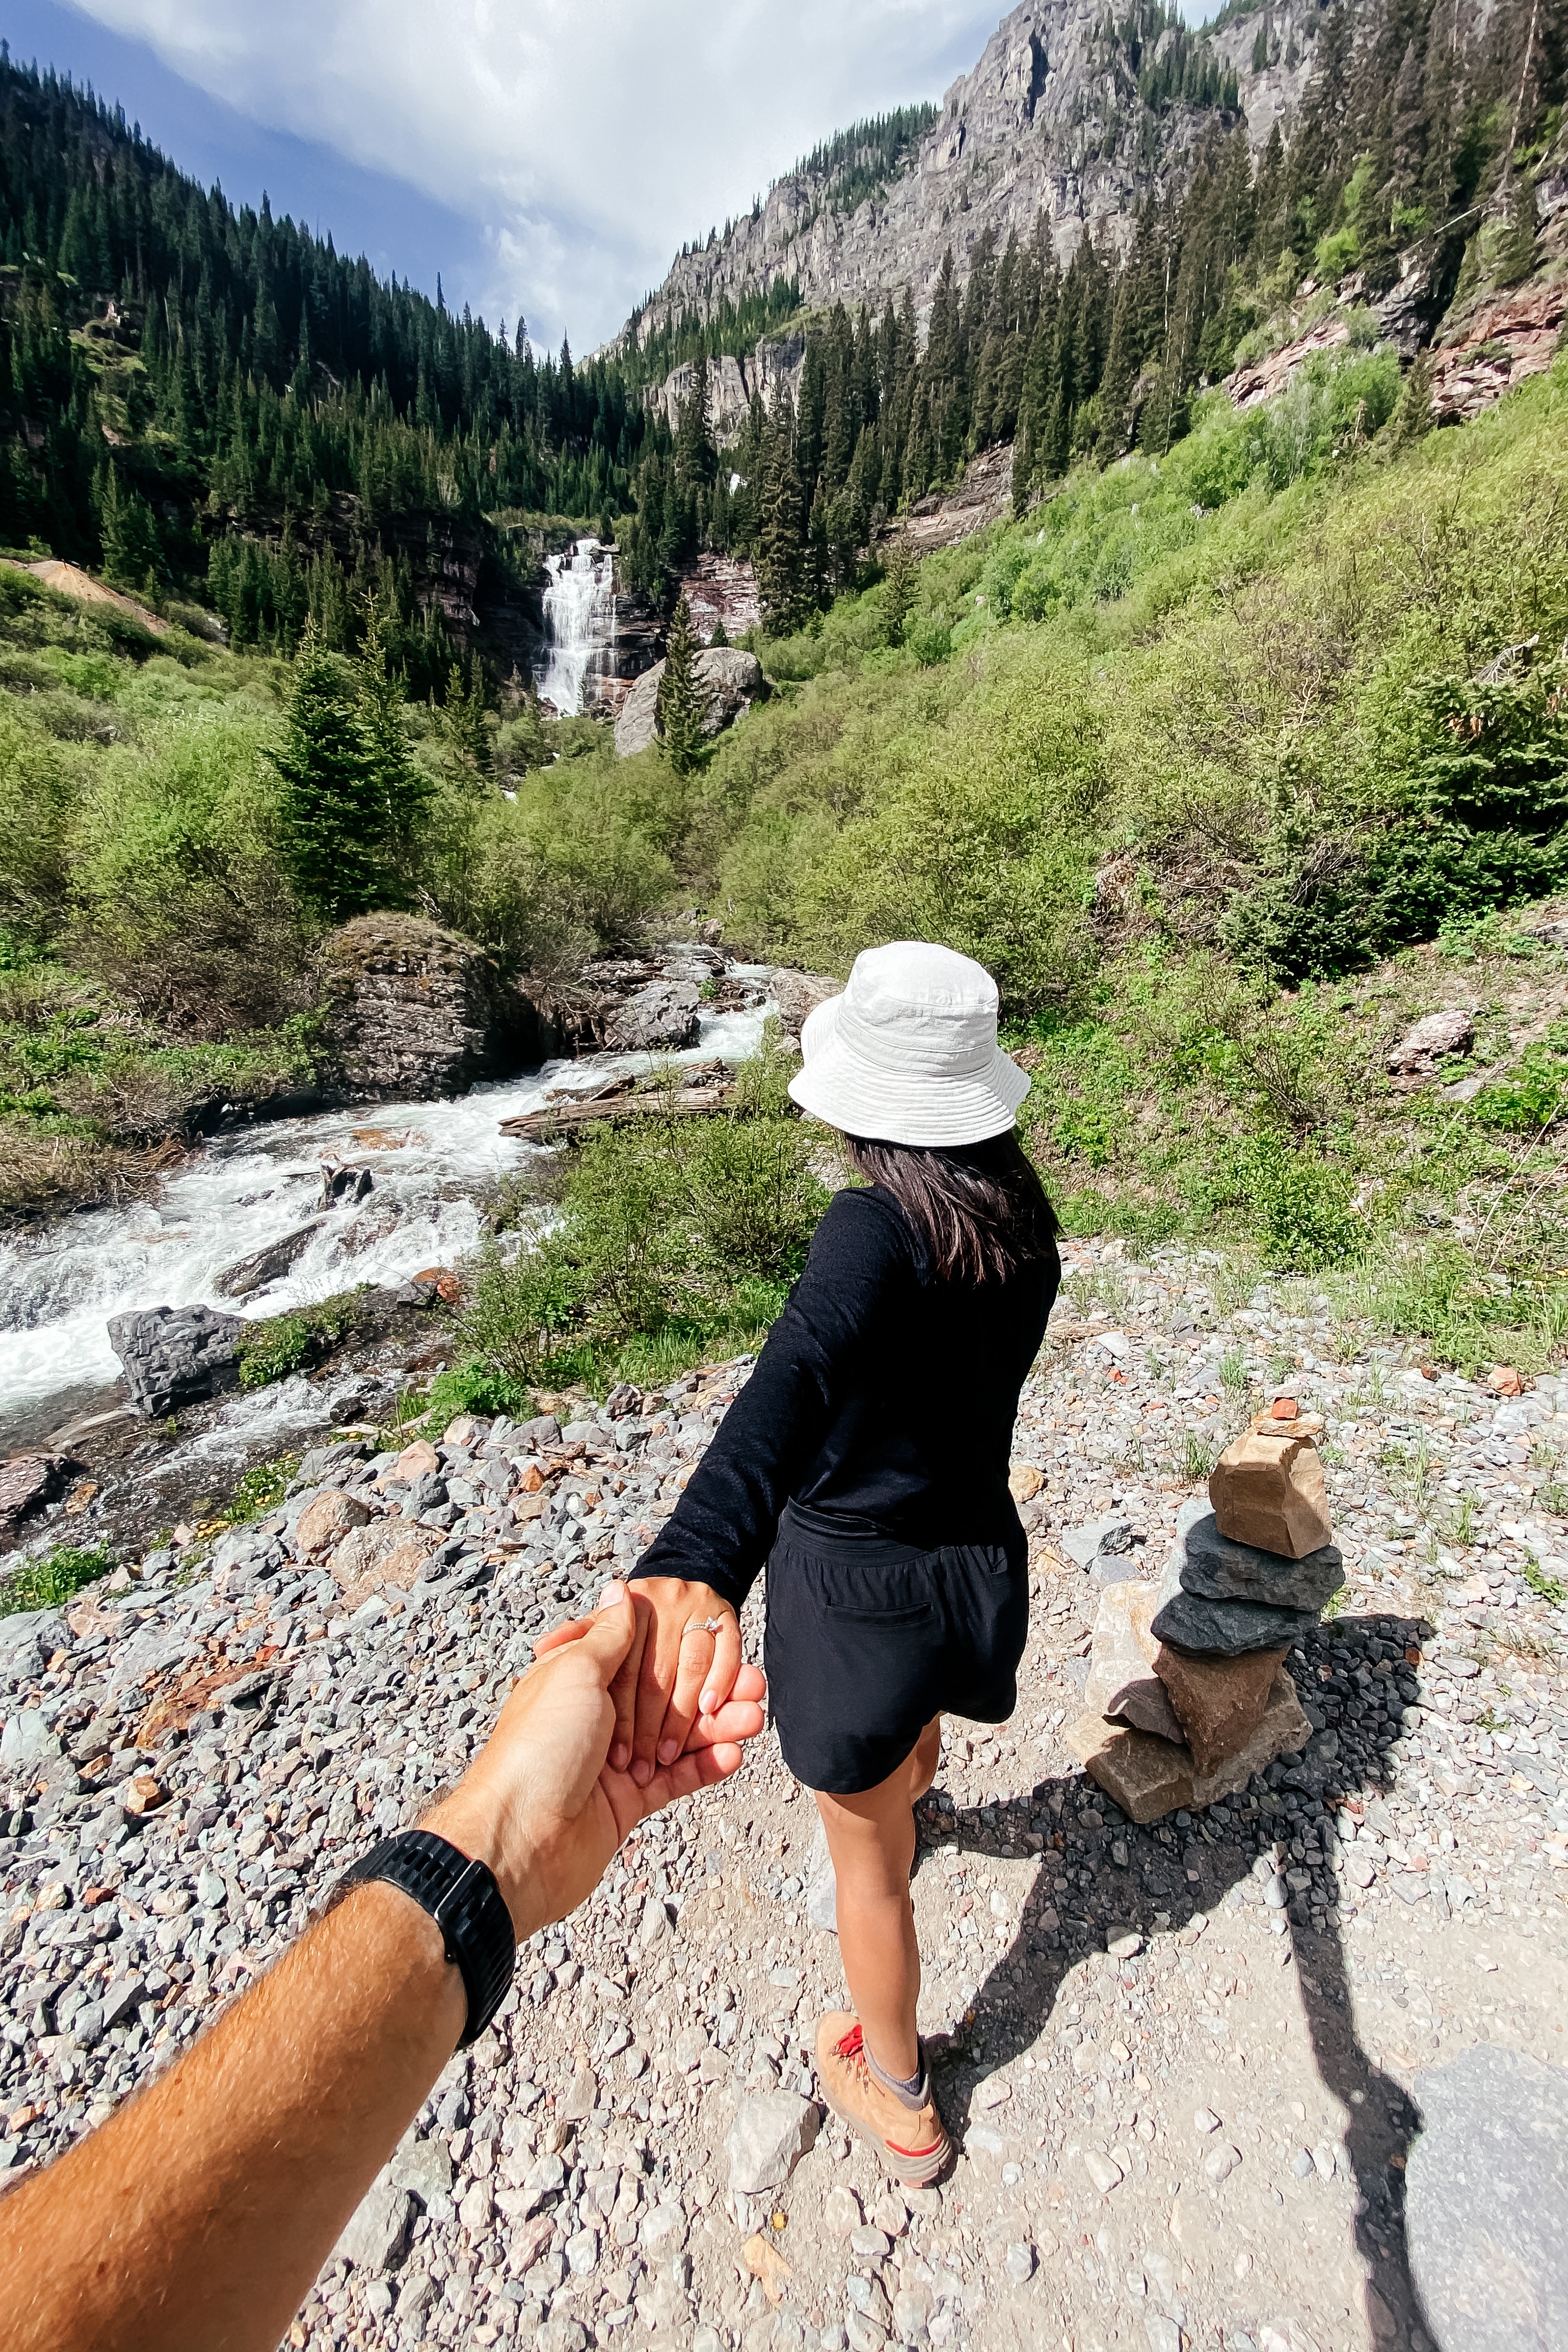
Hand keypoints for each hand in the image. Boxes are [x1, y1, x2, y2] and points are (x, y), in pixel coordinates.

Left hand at [425, 1584, 763, 1939]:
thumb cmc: (538, 1748)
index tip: (721, 1641)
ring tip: (755, 1718)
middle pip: (666, 1697)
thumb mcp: (574, 1674)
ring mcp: (612, 1763)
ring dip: (718, 1728)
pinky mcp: (625, 1804)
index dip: (681, 1648)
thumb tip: (619, 1591)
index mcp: (577, 1680)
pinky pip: (673, 1781)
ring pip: (677, 1739)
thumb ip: (608, 1637)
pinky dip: (704, 1767)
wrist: (516, 1842)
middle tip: (757, 1686)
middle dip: (712, 1690)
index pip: (641, 1656)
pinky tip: (734, 1753)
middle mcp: (595, 1719)